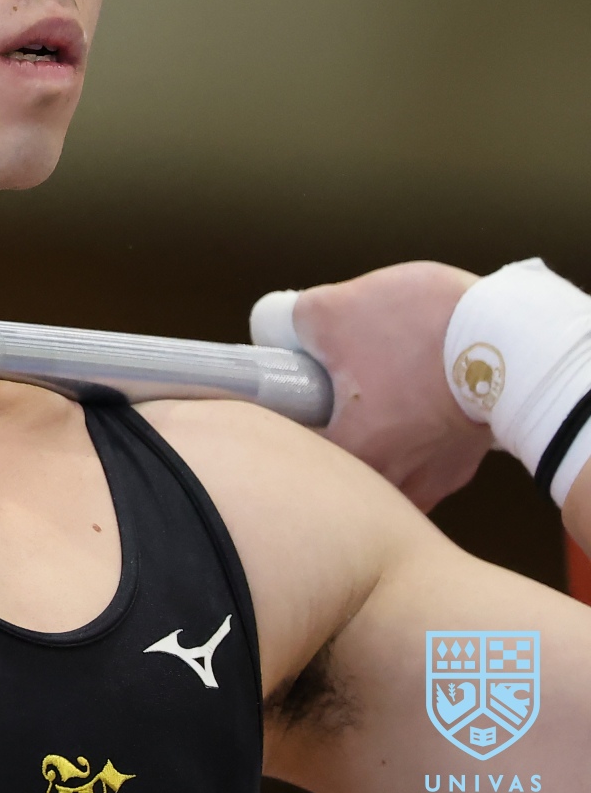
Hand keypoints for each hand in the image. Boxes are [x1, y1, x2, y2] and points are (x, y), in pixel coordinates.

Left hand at [290, 261, 486, 509]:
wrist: (513, 335)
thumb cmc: (422, 330)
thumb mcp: (330, 310)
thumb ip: (290, 323)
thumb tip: (279, 327)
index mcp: (353, 453)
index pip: (292, 452)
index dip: (279, 420)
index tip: (278, 396)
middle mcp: (395, 481)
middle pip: (336, 465)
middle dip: (324, 427)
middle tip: (319, 390)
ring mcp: (435, 476)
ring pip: (381, 464)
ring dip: (370, 432)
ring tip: (367, 390)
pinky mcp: (463, 460)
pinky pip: (420, 455)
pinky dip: (409, 430)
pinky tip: (406, 396)